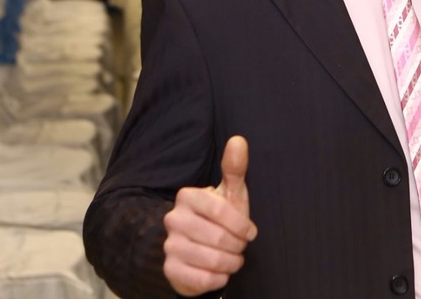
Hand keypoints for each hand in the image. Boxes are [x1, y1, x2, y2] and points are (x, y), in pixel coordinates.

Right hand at [163, 135, 257, 295]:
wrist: (199, 248)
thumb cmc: (220, 217)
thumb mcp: (230, 193)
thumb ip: (235, 168)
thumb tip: (238, 140)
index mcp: (188, 196)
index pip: (221, 211)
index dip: (241, 225)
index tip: (250, 232)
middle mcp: (173, 219)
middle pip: (219, 238)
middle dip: (238, 246)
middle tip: (241, 247)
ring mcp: (169, 244)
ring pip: (212, 260)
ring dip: (231, 263)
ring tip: (233, 259)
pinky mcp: (170, 269)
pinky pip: (200, 279)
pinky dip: (218, 279)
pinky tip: (221, 273)